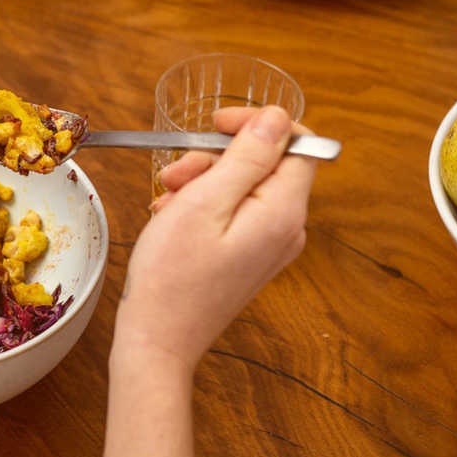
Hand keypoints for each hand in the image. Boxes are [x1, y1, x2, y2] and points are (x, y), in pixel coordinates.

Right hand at [114, 106, 316, 373]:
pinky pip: (235, 212)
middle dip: (217, 157)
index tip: (216, 123)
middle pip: (266, 164)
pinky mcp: (250, 257)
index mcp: (284, 212)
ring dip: (203, 180)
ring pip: (245, 186)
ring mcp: (270, 246)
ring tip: (166, 198)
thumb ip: (246, 157)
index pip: (299, 144)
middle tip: (173, 173)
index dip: (259, 125)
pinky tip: (172, 216)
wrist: (158, 338)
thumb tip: (278, 118)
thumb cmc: (173, 274)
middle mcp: (287, 229)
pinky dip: (202, 204)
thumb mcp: (204, 202)